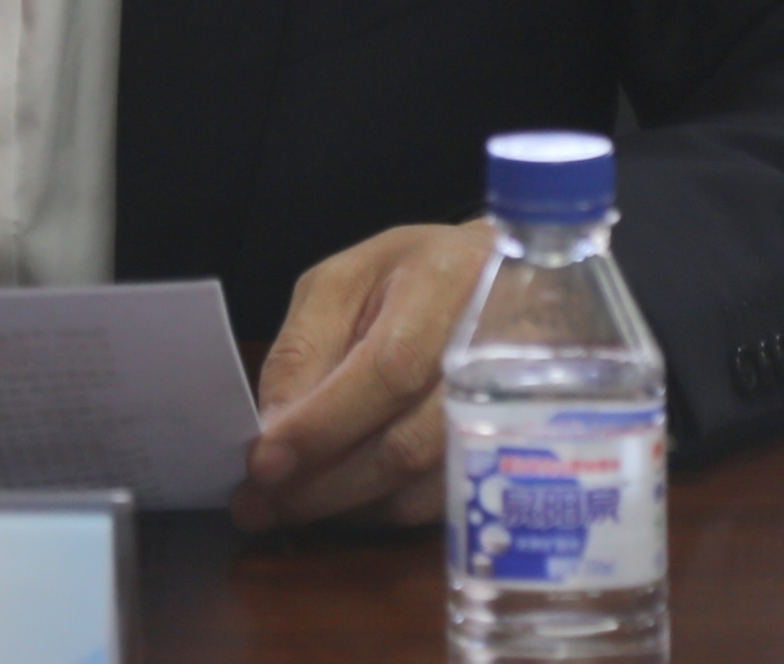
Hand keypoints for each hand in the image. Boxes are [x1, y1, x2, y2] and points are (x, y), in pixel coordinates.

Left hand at [233, 221, 493, 531]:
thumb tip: (275, 432)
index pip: (389, 371)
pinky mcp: (523, 453)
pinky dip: (384, 509)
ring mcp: (524, 407)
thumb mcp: (344, 281)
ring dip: (349, 506)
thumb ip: (304, 347)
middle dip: (325, 483)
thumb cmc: (413, 275)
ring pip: (427, 486)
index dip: (325, 424)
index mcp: (449, 281)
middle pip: (412, 443)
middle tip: (259, 506)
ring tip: (292, 506)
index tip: (264, 464)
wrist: (507, 278)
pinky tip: (346, 499)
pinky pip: (444, 503)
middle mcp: (500, 348)